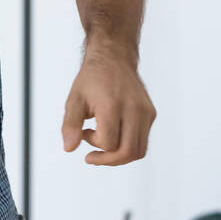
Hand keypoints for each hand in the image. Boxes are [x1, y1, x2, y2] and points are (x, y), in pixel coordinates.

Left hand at [61, 37, 155, 164]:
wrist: (113, 58)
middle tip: (92, 157)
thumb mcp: (74, 99)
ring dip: (119, 156)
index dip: (93, 144)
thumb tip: (69, 149)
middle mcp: (134, 110)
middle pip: (128, 152)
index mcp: (113, 105)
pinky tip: (113, 134)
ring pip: (139, 151)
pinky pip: (142, 140)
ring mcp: (146, 112)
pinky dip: (127, 145)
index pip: (109, 143)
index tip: (84, 132)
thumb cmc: (91, 79)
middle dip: (107, 160)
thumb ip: (70, 125)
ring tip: (102, 146)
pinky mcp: (151, 113)